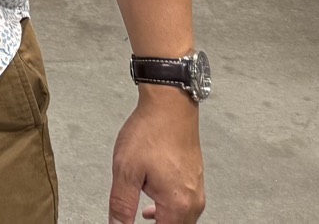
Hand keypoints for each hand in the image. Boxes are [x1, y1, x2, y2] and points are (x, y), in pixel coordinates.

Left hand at [108, 87, 203, 222]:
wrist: (170, 105)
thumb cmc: (151, 132)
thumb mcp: (126, 170)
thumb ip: (121, 204)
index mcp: (178, 204)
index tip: (129, 222)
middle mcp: (193, 202)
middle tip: (133, 218)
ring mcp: (197, 192)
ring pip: (180, 220)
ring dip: (162, 221)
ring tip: (141, 215)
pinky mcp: (195, 181)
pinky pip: (183, 207)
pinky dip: (167, 211)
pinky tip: (152, 204)